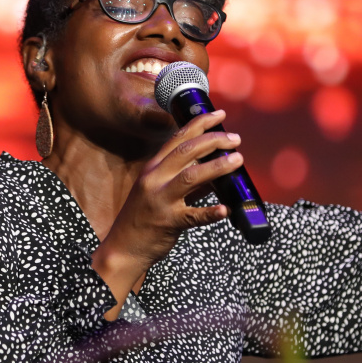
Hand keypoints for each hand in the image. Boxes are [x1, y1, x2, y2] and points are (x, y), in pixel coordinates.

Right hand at [92, 110, 243, 315]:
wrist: (123, 248)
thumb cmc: (144, 218)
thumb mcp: (160, 191)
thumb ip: (186, 179)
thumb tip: (216, 171)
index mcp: (153, 168)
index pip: (178, 138)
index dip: (200, 123)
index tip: (219, 114)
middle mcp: (155, 179)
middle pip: (187, 151)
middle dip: (214, 140)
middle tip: (235, 139)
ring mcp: (160, 200)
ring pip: (191, 177)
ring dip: (217, 166)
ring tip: (237, 160)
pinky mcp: (168, 222)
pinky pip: (193, 216)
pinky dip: (210, 212)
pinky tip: (225, 209)